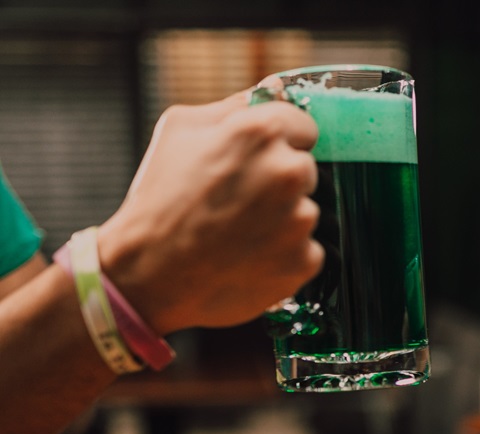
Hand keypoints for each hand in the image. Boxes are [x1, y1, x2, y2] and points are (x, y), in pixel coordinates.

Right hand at [96, 86, 322, 333]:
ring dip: (282, 220)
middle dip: (279, 182)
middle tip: (239, 201)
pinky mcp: (304, 259)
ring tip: (238, 233)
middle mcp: (288, 172)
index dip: (280, 142)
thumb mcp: (180, 131)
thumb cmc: (159, 200)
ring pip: (305, 211)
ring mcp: (300, 220)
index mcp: (261, 133)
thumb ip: (233, 106)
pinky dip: (284, 256)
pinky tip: (249, 257)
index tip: (257, 160)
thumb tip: (273, 87)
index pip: (304, 126)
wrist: (148, 275)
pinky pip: (306, 250)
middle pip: (305, 170)